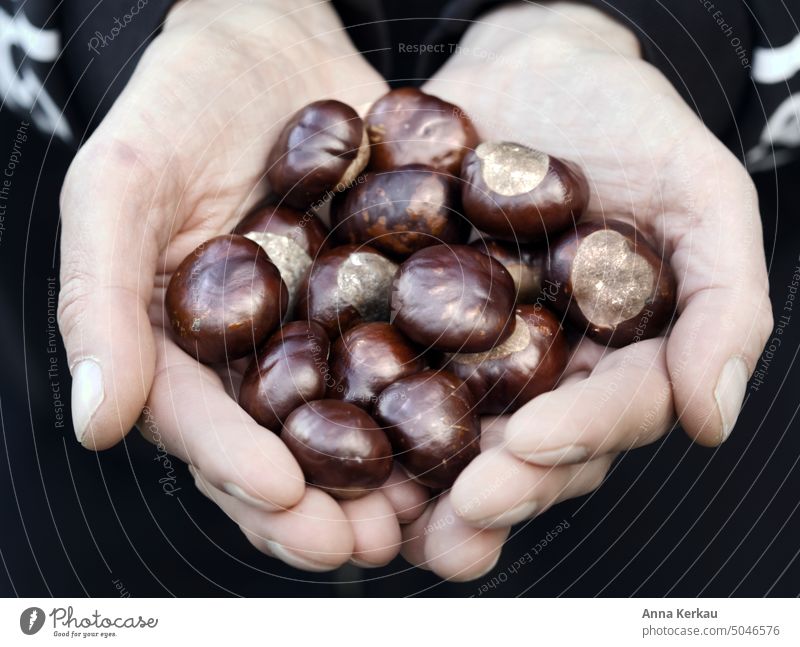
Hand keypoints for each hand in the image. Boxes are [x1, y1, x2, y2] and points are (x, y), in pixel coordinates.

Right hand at [58, 0, 427, 570]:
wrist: (270, 45)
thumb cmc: (176, 108)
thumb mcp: (119, 189)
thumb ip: (101, 299)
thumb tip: (96, 420)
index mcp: (193, 351)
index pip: (207, 429)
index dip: (238, 470)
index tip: (280, 499)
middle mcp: (268, 356)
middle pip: (291, 447)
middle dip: (322, 504)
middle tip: (362, 544)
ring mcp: (336, 330)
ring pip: (364, 421)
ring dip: (394, 476)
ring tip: (427, 514)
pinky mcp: (397, 295)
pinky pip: (424, 352)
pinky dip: (450, 393)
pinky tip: (482, 425)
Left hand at [401, 2, 772, 579]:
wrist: (528, 71)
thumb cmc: (627, 124)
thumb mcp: (697, 192)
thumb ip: (722, 300)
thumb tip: (713, 415)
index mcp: (612, 360)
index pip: (606, 416)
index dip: (577, 437)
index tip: (533, 444)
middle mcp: (537, 373)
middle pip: (523, 449)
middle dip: (495, 487)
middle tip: (460, 513)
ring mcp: (465, 354)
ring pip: (447, 433)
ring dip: (419, 482)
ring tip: (389, 518)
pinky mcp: (402, 321)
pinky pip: (374, 367)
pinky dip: (351, 402)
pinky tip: (318, 430)